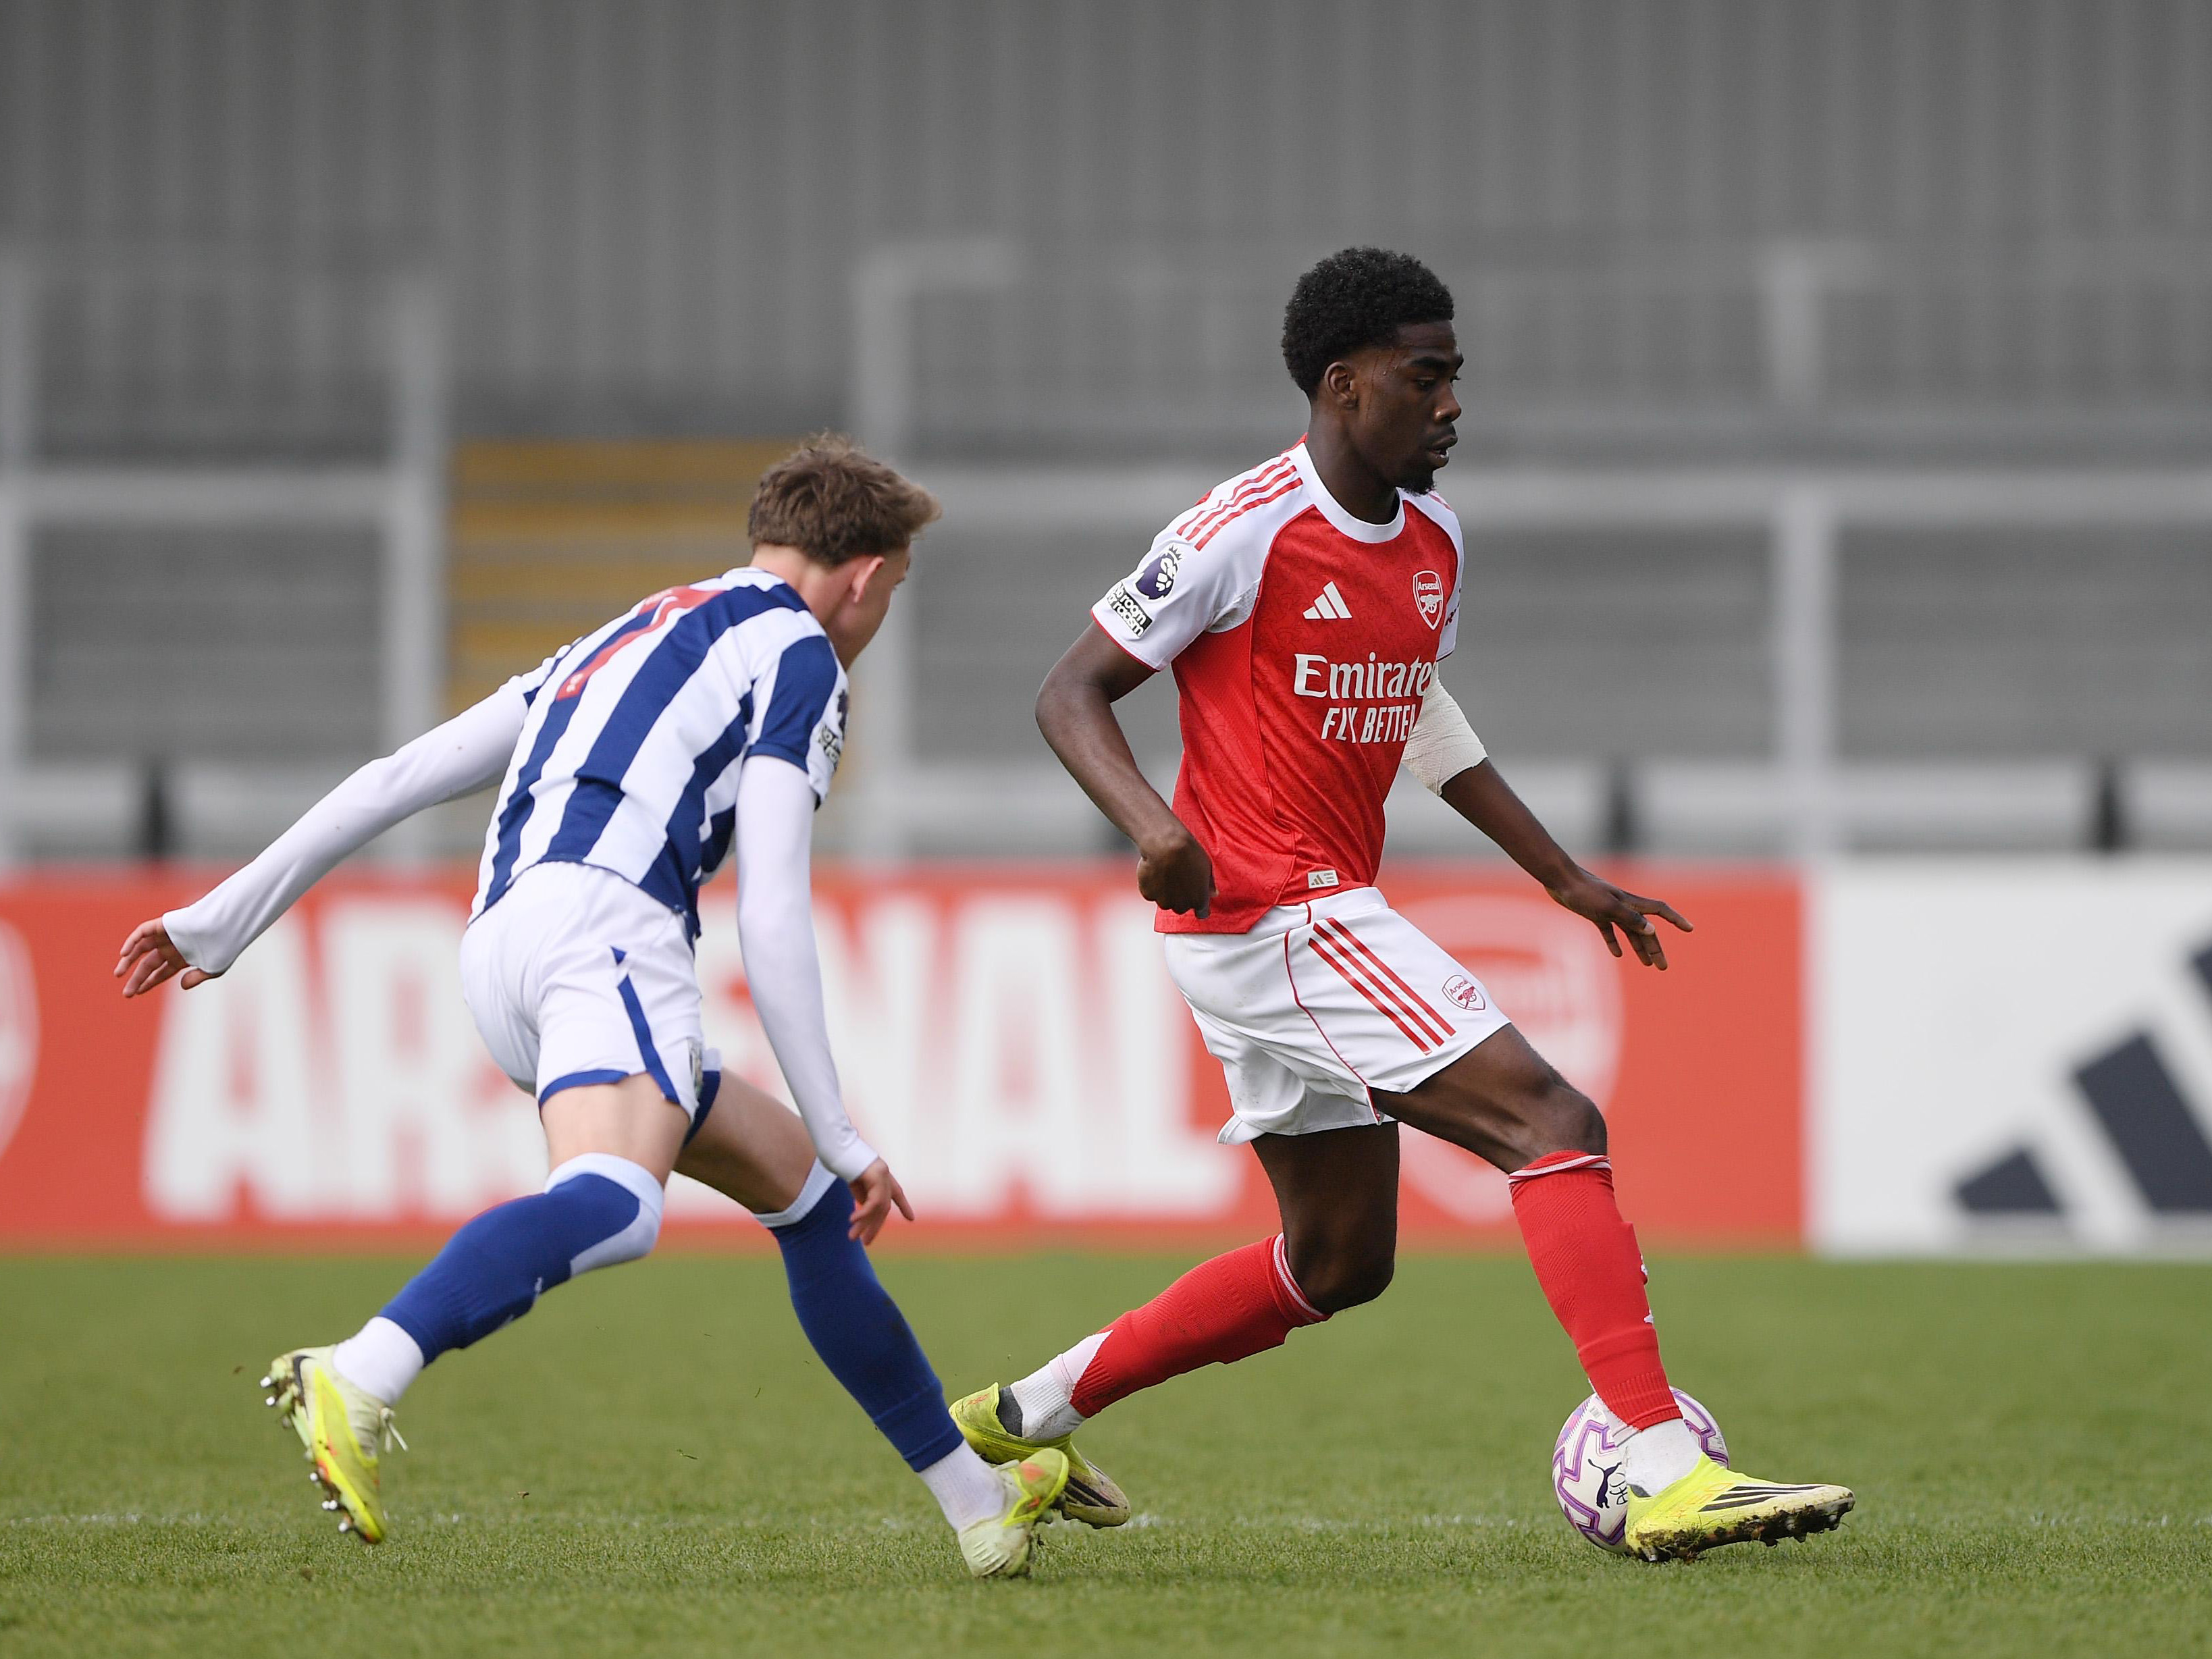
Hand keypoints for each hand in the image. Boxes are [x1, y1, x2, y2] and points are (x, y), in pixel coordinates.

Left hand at [115, 919, 219, 997]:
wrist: (228, 925)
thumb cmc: (225, 946)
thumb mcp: (213, 968)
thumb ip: (196, 978)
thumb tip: (182, 986)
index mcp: (183, 958)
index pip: (160, 972)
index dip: (148, 983)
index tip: (137, 993)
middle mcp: (172, 947)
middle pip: (148, 964)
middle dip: (136, 978)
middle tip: (126, 994)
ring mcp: (167, 935)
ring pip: (141, 948)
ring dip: (127, 960)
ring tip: (118, 974)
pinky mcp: (164, 924)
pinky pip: (142, 931)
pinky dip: (132, 940)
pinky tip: (124, 953)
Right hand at [846, 1158, 913, 1244]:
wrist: (837, 1146)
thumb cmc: (843, 1161)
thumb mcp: (856, 1183)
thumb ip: (864, 1196)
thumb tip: (866, 1214)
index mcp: (882, 1176)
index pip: (896, 1192)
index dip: (904, 1205)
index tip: (911, 1218)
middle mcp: (885, 1175)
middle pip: (884, 1206)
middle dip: (875, 1226)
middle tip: (866, 1242)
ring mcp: (882, 1175)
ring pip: (879, 1207)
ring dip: (865, 1224)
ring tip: (854, 1238)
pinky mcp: (877, 1176)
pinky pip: (873, 1202)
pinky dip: (863, 1213)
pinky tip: (853, 1221)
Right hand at [1136, 823, 1214, 917]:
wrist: (1165, 845)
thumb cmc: (1188, 853)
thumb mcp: (1206, 866)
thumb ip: (1209, 883)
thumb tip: (1213, 893)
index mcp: (1199, 900)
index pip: (1202, 913)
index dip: (1200, 906)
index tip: (1197, 897)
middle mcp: (1181, 906)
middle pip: (1181, 907)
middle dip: (1181, 897)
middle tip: (1179, 879)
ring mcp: (1163, 901)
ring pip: (1165, 901)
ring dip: (1165, 892)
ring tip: (1165, 872)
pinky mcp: (1148, 895)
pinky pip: (1151, 893)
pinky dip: (1152, 885)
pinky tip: (1155, 871)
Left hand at [1545, 869, 1692, 969]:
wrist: (1559, 879)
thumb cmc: (1583, 891)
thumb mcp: (1608, 907)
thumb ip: (1630, 919)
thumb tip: (1652, 930)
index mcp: (1630, 903)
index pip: (1660, 911)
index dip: (1676, 919)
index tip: (1690, 929)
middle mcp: (1623, 906)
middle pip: (1645, 929)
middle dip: (1655, 948)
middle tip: (1663, 968)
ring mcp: (1609, 910)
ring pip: (1629, 932)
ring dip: (1639, 948)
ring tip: (1648, 965)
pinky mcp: (1594, 913)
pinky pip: (1609, 931)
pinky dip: (1614, 942)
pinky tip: (1618, 954)